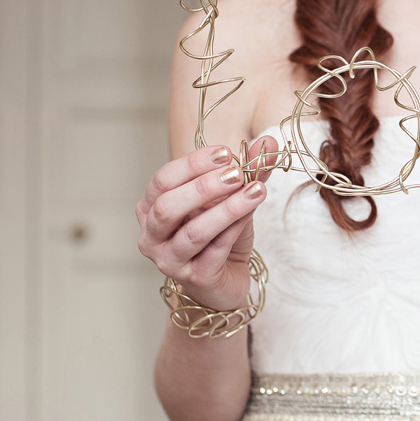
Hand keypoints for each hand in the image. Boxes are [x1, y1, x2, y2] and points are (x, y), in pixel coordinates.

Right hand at [135, 136, 276, 310]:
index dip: (192, 164)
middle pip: (168, 207)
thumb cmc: (220, 235)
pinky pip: (216, 249)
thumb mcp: (232, 198)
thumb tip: (269, 142)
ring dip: (227, 208)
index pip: (163, 180)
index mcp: (151, 208)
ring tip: (256, 189)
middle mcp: (152, 236)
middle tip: (237, 173)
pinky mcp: (195, 278)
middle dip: (203, 187)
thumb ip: (247, 171)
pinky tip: (252, 210)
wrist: (227, 277)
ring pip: (194, 232)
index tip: (225, 153)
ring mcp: (170, 260)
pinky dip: (235, 227)